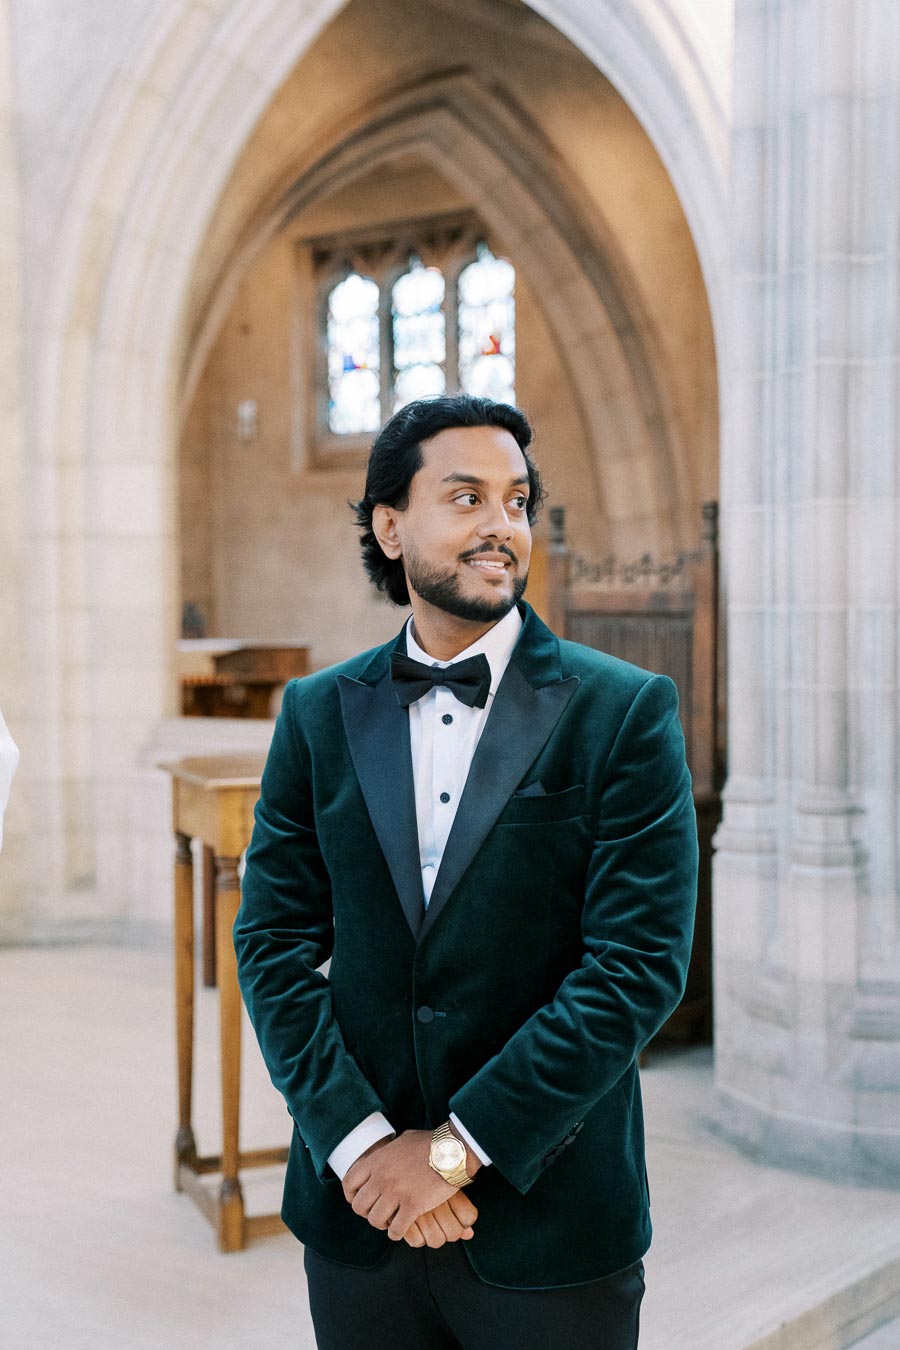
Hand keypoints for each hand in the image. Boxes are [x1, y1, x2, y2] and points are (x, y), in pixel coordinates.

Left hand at [343, 1128, 480, 1241]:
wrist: (452, 1150)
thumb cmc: (430, 1143)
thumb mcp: (403, 1140)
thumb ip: (389, 1151)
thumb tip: (385, 1153)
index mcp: (377, 1160)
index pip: (349, 1183)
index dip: (351, 1195)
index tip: (358, 1200)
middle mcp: (382, 1177)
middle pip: (360, 1206)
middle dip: (367, 1212)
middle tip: (378, 1212)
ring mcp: (396, 1192)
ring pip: (375, 1220)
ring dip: (382, 1224)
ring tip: (391, 1221)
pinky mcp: (412, 1206)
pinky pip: (396, 1229)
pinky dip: (396, 1233)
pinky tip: (402, 1229)